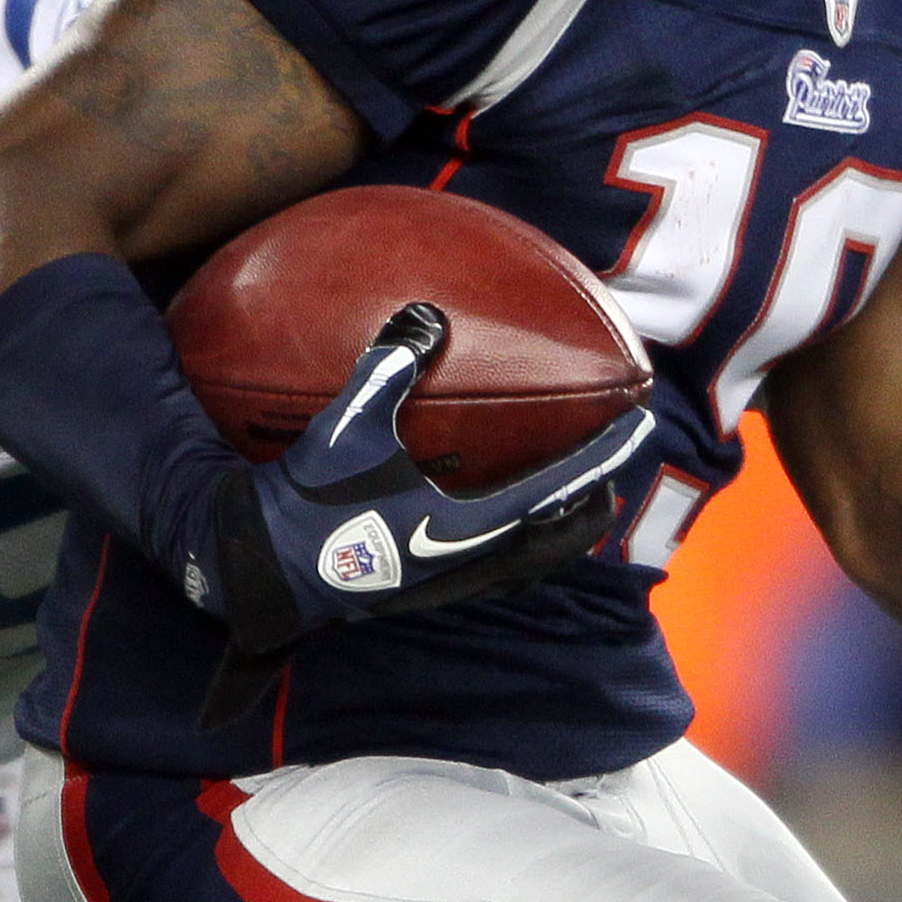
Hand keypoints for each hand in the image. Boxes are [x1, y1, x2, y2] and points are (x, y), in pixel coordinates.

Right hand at [194, 303, 652, 723]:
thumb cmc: (307, 499)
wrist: (264, 568)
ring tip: (576, 491)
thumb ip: (389, 367)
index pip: (558, 491)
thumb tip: (424, 313)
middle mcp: (471, 566)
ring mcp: (452, 583)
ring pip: (534, 560)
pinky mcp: (429, 588)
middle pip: (562, 540)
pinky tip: (506, 511)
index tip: (637, 426)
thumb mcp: (348, 426)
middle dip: (595, 501)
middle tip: (615, 463)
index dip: (603, 456)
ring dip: (563, 525)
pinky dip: (525, 537)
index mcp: (466, 530)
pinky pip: (501, 564)